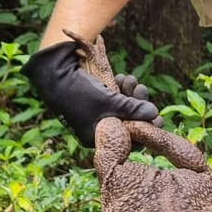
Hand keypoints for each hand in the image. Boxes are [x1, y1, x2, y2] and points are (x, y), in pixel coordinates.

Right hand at [21, 41, 162, 146]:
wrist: (52, 72)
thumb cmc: (79, 92)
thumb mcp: (109, 102)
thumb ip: (133, 109)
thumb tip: (155, 114)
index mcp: (97, 138)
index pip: (128, 140)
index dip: (145, 128)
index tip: (159, 119)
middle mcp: (97, 129)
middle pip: (127, 122)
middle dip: (138, 105)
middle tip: (143, 90)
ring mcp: (96, 114)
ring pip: (122, 108)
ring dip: (131, 93)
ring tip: (131, 80)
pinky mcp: (95, 100)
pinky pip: (114, 99)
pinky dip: (120, 89)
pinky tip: (123, 78)